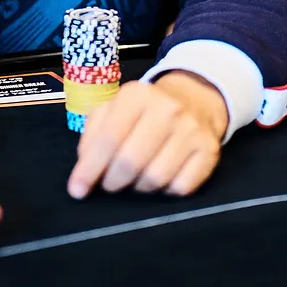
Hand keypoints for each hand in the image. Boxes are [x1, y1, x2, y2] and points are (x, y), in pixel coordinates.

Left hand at [67, 71, 226, 199]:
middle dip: (113, 182)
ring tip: (136, 177)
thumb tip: (84, 170)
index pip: (108, 139)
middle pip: (130, 162)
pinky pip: (181, 187)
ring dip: (139, 187)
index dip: (89, 169)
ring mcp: (191, 130)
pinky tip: (163, 177)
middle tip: (110, 184)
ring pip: (155, 178)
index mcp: (136, 96)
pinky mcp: (210, 150)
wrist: (195, 99)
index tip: (77, 190)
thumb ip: (93, 134)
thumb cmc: (144, 111)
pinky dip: (166, 190)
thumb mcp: (114, 109)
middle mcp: (167, 109)